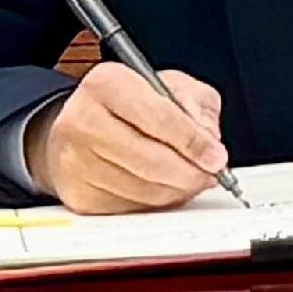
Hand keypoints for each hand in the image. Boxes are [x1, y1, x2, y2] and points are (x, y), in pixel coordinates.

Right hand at [29, 62, 230, 212]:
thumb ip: (196, 102)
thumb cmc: (127, 104)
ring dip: (176, 190)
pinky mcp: (78, 194)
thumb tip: (208, 138)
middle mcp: (82, 121)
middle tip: (210, 174)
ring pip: (141, 189)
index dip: (194, 142)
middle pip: (149, 159)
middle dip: (189, 172)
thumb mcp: (168, 84)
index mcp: (107, 84)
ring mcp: (75, 161)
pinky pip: (129, 207)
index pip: (159, 118)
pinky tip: (164, 187)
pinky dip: (155, 202)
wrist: (78, 127)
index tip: (217, 157)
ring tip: (190, 179)